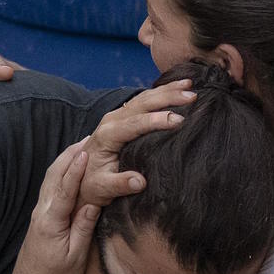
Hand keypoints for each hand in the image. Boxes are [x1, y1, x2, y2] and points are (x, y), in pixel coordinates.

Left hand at [11, 140, 101, 273]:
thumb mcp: (75, 256)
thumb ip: (83, 228)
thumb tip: (93, 204)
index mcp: (51, 222)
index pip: (64, 191)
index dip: (75, 172)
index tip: (85, 154)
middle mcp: (42, 211)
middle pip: (54, 176)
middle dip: (70, 155)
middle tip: (89, 138)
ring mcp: (39, 210)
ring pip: (50, 177)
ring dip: (64, 159)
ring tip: (83, 143)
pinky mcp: (41, 212)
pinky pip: (50, 184)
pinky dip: (60, 169)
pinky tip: (70, 162)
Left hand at [76, 80, 190, 206]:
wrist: (80, 177)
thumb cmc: (92, 184)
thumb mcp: (102, 189)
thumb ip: (119, 184)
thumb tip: (139, 182)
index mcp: (106, 135)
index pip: (134, 123)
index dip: (156, 120)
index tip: (179, 121)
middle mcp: (111, 120)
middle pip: (142, 103)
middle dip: (168, 97)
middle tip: (192, 96)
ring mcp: (117, 116)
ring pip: (144, 97)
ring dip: (168, 90)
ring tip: (190, 85)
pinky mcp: (123, 116)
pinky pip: (144, 99)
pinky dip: (162, 92)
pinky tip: (177, 87)